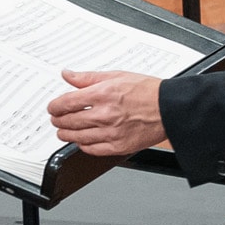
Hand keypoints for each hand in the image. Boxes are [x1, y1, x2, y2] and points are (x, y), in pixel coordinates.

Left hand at [47, 70, 165, 156]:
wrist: (171, 108)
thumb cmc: (149, 91)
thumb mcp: (118, 76)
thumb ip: (89, 77)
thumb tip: (68, 75)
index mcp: (103, 94)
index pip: (64, 103)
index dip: (54, 106)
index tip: (53, 107)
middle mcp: (104, 114)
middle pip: (66, 121)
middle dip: (58, 120)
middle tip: (58, 118)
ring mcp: (110, 132)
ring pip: (75, 137)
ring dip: (66, 133)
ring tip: (66, 129)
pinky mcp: (117, 146)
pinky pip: (90, 149)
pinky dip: (82, 144)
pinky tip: (83, 139)